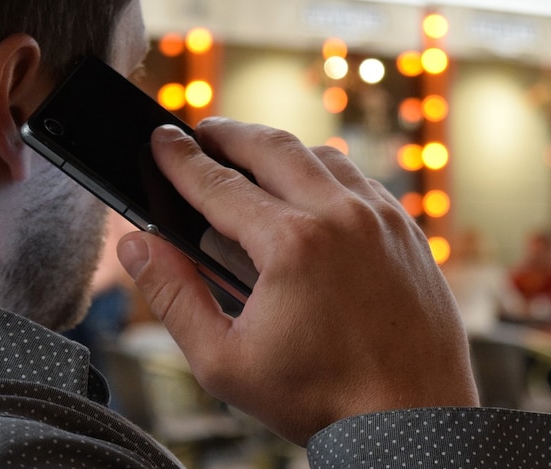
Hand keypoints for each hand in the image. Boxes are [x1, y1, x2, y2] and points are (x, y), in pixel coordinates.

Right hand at [117, 118, 477, 445]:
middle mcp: (340, 216)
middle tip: (201, 132)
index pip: (218, 184)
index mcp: (291, 245)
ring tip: (249, 154)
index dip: (180, 159)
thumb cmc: (321, 397)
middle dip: (228, 133)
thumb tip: (137, 245)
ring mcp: (380, 218)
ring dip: (279, 148)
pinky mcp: (406, 229)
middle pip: (271, 148)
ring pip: (320, 155)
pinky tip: (309, 186)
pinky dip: (325, 171)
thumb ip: (173, 296)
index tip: (160, 139)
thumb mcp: (224, 361)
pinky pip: (359, 179)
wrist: (412, 418)